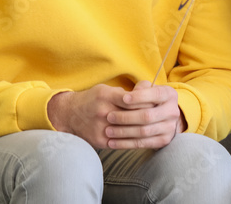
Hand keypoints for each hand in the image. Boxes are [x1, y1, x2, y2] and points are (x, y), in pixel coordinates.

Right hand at [48, 81, 184, 149]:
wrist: (69, 115)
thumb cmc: (92, 99)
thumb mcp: (107, 88)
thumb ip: (127, 90)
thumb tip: (149, 87)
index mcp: (106, 95)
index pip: (133, 99)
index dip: (147, 101)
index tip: (157, 102)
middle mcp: (103, 111)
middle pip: (134, 115)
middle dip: (149, 115)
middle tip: (161, 116)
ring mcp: (101, 127)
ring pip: (130, 130)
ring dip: (145, 129)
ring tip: (156, 127)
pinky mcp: (100, 140)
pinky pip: (122, 142)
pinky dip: (135, 140)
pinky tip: (145, 138)